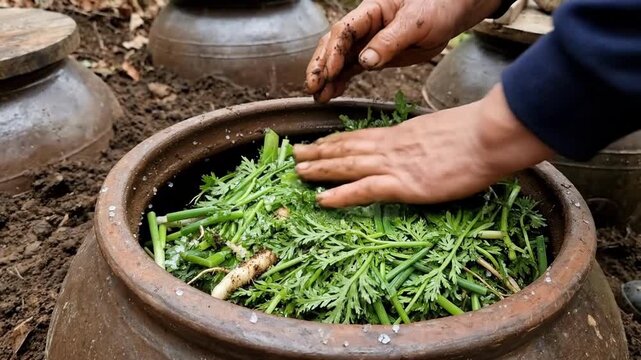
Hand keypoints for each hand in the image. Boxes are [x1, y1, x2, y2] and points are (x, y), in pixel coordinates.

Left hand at [294, 85, 554, 207]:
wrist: (490, 135)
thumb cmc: (477, 134)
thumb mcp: (443, 132)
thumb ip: (425, 141)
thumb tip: (422, 148)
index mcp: (402, 133)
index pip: (361, 137)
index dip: (337, 140)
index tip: (320, 142)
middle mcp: (391, 146)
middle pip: (346, 148)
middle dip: (319, 152)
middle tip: (295, 154)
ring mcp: (395, 164)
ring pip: (347, 165)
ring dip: (320, 169)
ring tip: (298, 171)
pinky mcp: (404, 184)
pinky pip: (365, 190)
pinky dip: (341, 195)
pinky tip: (322, 199)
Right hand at [305, 0, 501, 102]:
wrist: (451, 13)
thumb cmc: (436, 7)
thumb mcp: (416, 22)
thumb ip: (390, 41)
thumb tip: (365, 60)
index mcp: (372, 11)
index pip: (344, 31)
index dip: (333, 51)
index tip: (329, 72)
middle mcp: (364, 26)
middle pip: (333, 44)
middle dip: (321, 66)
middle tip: (312, 86)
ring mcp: (368, 41)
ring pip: (339, 59)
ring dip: (327, 77)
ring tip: (318, 96)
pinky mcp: (375, 55)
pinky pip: (352, 68)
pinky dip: (341, 80)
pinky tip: (331, 93)